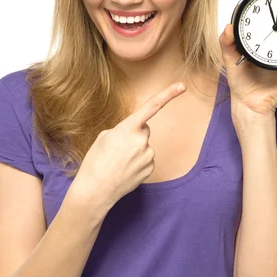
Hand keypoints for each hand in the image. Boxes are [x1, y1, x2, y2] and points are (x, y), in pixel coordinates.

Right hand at [70, 82, 185, 209]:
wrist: (95, 190)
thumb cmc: (95, 161)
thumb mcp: (104, 137)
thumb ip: (122, 130)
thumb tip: (133, 134)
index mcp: (128, 128)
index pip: (152, 106)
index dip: (168, 94)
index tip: (181, 86)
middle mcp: (142, 140)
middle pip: (144, 130)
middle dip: (134, 135)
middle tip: (117, 149)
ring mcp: (148, 156)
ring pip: (145, 146)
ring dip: (135, 151)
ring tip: (118, 162)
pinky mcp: (150, 169)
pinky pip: (146, 160)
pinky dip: (137, 163)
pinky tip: (124, 170)